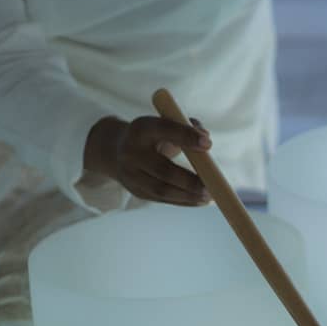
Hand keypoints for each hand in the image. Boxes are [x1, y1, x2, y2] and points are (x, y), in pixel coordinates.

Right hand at [83, 115, 211, 205]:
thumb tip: (206, 140)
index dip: (186, 136)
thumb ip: (188, 126)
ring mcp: (130, 174)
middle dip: (188, 180)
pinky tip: (200, 201)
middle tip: (210, 185)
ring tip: (209, 196)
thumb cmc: (153, 135)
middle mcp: (131, 152)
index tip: (208, 144)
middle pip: (162, 169)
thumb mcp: (165, 124)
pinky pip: (162, 199)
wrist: (116, 150)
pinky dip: (183, 201)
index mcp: (141, 129)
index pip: (164, 130)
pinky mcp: (135, 190)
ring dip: (187, 195)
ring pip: (161, 189)